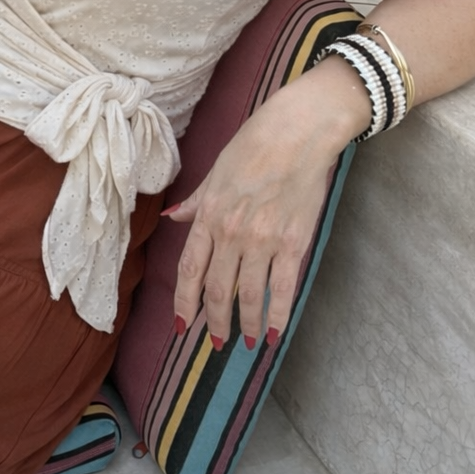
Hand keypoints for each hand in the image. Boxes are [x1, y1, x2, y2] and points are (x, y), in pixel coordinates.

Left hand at [164, 71, 360, 349]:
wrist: (299, 131)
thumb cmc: (255, 143)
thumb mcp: (216, 170)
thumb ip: (197, 201)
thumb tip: (174, 218)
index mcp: (210, 213)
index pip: (189, 268)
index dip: (184, 302)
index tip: (182, 324)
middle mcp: (233, 232)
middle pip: (216, 288)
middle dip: (214, 320)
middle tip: (215, 341)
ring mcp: (264, 240)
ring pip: (248, 295)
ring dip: (244, 324)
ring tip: (244, 342)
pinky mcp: (294, 243)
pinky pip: (283, 288)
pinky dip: (277, 315)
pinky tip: (273, 333)